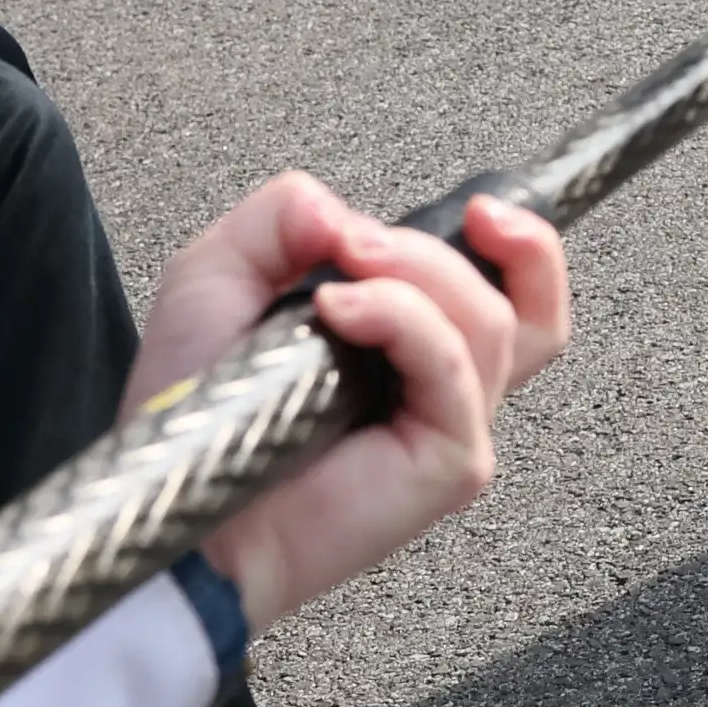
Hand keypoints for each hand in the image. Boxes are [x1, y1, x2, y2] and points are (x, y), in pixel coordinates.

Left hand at [127, 174, 570, 635]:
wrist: (182, 496)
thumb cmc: (198, 409)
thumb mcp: (218, 275)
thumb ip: (279, 216)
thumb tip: (345, 212)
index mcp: (415, 344)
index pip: (522, 292)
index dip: (525, 245)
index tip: (480, 211)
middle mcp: (446, 386)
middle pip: (524, 299)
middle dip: (444, 247)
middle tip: (361, 244)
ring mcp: (455, 425)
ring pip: (493, 322)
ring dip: (420, 273)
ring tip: (340, 278)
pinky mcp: (450, 462)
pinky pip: (454, 366)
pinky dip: (405, 320)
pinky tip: (341, 311)